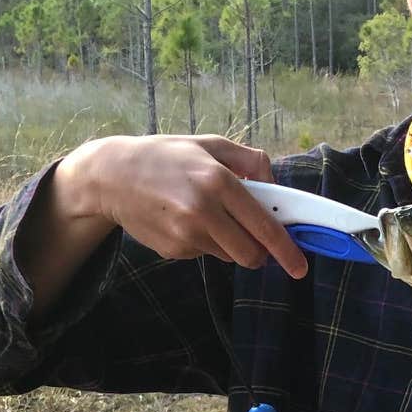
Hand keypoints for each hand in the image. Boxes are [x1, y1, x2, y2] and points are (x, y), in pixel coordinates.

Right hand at [53, 133, 307, 276]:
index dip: (287, 250)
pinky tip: (182, 220)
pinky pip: (204, 254)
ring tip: (205, 214)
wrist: (111, 176)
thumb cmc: (166, 156)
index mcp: (218, 181)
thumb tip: (276, 183)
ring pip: (228, 256)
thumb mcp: (209, 144)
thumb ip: (249, 160)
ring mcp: (186, 234)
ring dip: (229, 243)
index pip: (264, 226)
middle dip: (260, 253)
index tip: (300, 266)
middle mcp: (203, 211)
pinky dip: (204, 242)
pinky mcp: (172, 250)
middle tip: (256, 239)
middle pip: (250, 254)